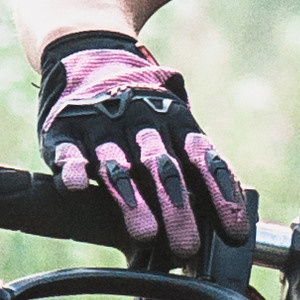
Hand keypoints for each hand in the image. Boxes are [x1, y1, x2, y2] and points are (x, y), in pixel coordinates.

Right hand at [36, 30, 245, 264]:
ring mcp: (102, 126)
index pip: (205, 160)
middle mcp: (142, 123)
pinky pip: (68, 152)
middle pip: (164, 169)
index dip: (221, 196)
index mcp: (176, 122)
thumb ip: (195, 164)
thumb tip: (233, 219)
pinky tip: (76, 187)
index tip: (234, 232)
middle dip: (178, 209)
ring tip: (145, 233)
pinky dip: (73, 169)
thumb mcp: (173, 125)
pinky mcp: (64, 131)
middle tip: (187, 246)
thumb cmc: (141, 109)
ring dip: (133, 201)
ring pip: (120, 166)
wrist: (87, 53)